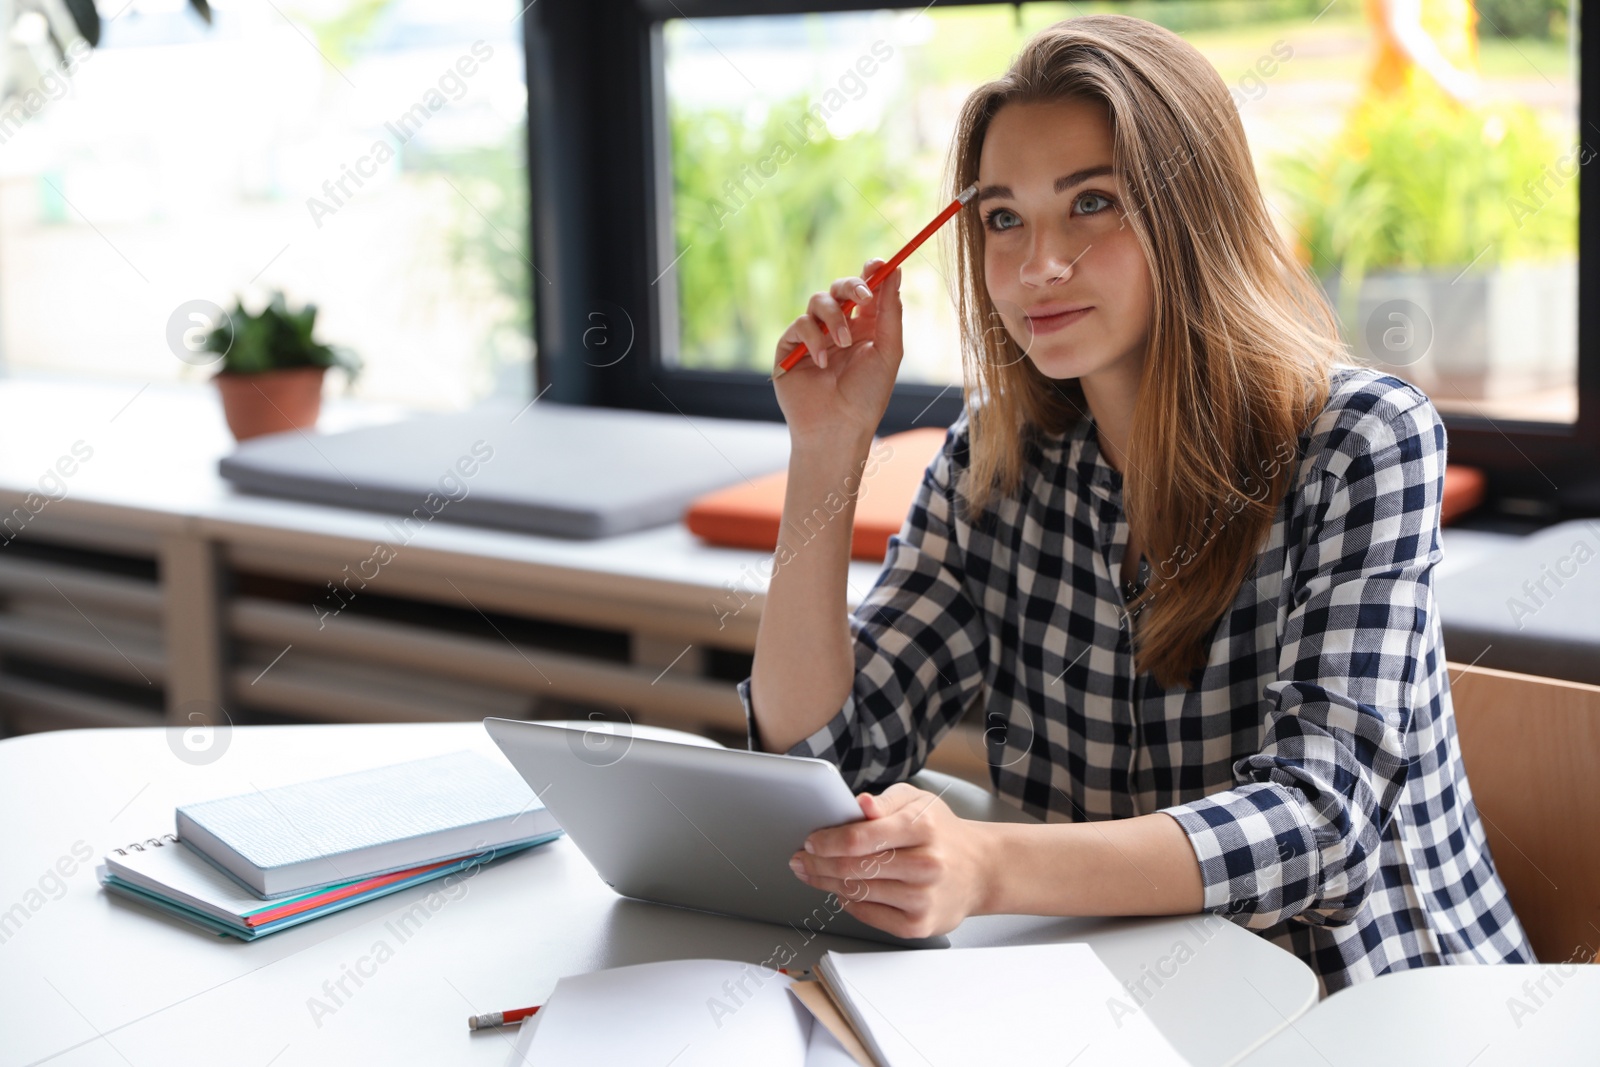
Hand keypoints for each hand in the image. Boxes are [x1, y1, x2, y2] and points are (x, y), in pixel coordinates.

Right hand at [772, 258, 903, 449]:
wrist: (838, 428)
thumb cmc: (867, 396)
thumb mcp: (887, 351)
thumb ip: (890, 311)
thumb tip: (894, 269)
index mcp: (865, 328)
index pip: (866, 290)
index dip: (871, 273)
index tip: (879, 263)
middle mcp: (839, 328)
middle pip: (840, 288)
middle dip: (852, 286)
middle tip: (863, 296)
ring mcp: (813, 336)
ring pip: (818, 301)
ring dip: (834, 318)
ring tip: (843, 344)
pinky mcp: (790, 347)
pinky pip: (800, 325)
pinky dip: (813, 339)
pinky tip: (822, 363)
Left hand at [788, 782, 993, 940]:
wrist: (980, 869)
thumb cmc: (941, 832)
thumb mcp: (917, 801)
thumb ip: (885, 801)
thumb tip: (859, 804)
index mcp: (923, 827)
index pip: (861, 838)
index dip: (827, 841)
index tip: (810, 841)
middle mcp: (926, 865)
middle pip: (853, 868)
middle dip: (818, 864)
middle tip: (800, 860)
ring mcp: (923, 899)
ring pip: (857, 893)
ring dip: (827, 884)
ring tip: (813, 873)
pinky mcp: (919, 926)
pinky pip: (869, 915)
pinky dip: (849, 903)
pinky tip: (842, 892)